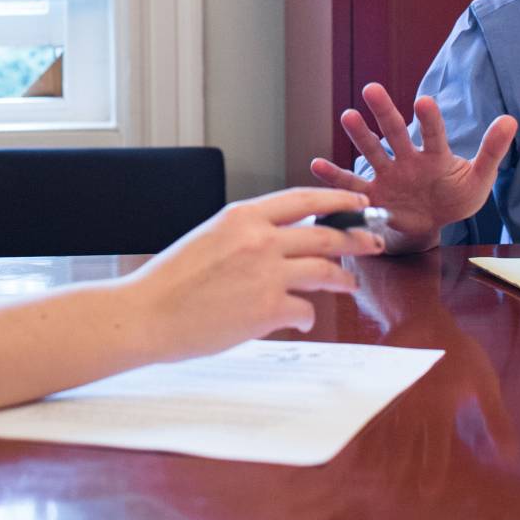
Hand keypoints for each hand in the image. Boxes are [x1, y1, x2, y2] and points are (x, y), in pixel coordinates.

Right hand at [124, 187, 384, 360]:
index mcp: (243, 216)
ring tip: (349, 284)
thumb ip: (247, 233)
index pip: (304, 200)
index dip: (338, 202)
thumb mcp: (210, 237)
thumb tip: (282, 241)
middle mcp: (259, 239)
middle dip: (357, 240)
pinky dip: (308, 316)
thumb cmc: (171, 280)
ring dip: (343, 279)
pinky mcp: (267, 310)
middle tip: (373, 243)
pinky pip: (306, 310)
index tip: (358, 204)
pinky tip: (302, 319)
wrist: (146, 314)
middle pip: (326, 236)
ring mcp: (266, 274)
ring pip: (325, 272)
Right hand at [308, 82, 516, 252]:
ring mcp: (389, 175)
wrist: (432, 222)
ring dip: (360, 135)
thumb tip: (511, 119)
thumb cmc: (456, 196)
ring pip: (372, 152)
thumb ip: (491, 150)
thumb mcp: (478, 178)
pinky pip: (352, 184)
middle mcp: (408, 159)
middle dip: (385, 112)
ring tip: (348, 116)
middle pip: (395, 133)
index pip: (433, 134)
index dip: (430, 120)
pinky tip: (317, 165)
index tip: (424, 101)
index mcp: (435, 156)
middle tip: (372, 89)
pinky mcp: (374, 195)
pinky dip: (334, 177)